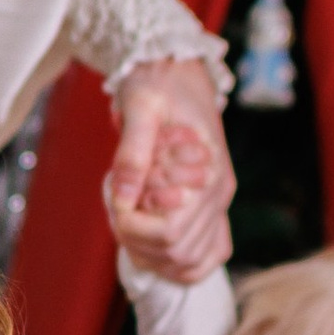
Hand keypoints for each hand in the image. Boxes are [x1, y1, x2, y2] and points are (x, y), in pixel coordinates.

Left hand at [106, 61, 233, 282]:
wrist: (177, 71)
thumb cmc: (157, 83)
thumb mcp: (139, 105)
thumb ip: (132, 152)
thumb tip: (123, 198)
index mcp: (207, 172)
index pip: (169, 232)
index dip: (132, 226)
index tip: (115, 200)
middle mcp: (218, 194)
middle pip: (177, 253)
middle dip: (137, 241)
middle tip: (118, 208)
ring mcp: (218, 203)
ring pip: (190, 262)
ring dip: (152, 254)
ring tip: (131, 219)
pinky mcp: (212, 206)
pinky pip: (208, 255)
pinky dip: (178, 263)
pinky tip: (152, 243)